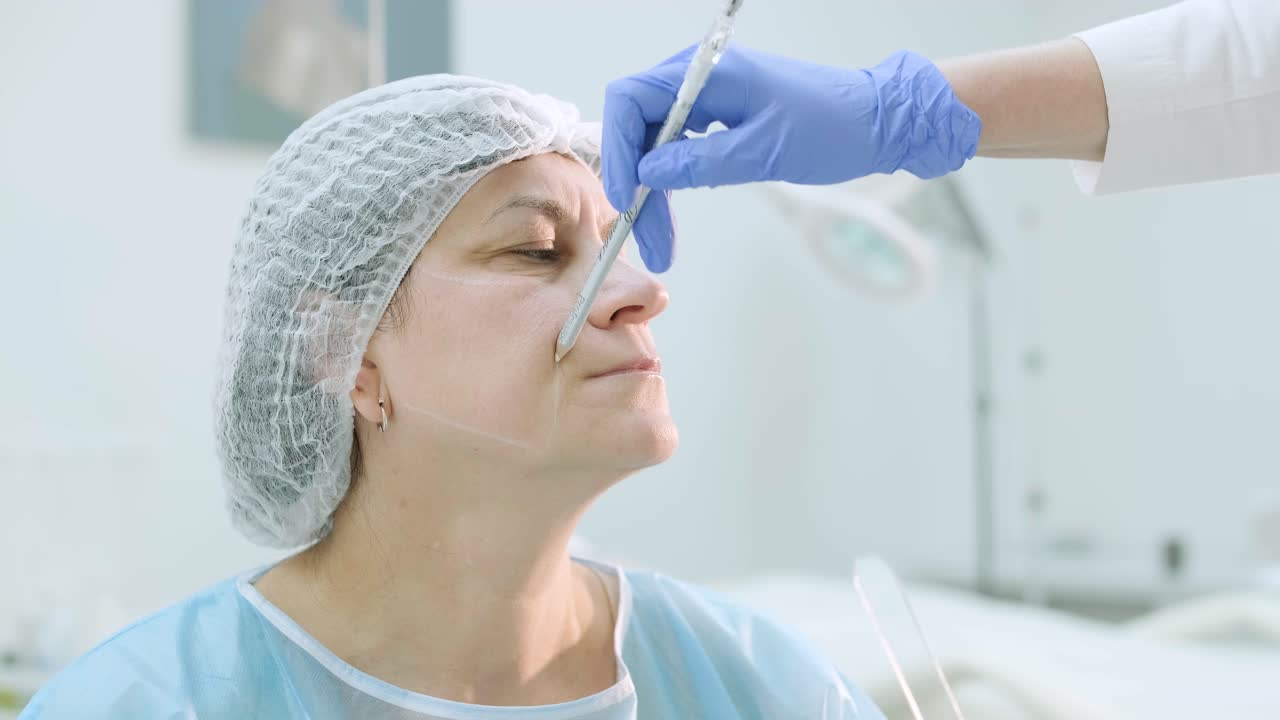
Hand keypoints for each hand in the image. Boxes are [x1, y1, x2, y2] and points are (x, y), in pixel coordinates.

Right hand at [603, 46, 981, 271]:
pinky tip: (673, 213)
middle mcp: (699, 79)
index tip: (624, 194)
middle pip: (639, 127)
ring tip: (661, 244)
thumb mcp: (764, 152)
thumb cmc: (832, 127)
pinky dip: (672, 182)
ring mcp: (708, 98)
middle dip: (636, 183)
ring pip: (656, 145)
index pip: (631, 99)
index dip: (617, 148)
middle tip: (646, 239)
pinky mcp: (721, 118)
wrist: (878, 122)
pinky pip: (679, 148)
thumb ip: (701, 162)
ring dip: (653, 192)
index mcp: (707, 72)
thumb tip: (647, 173)